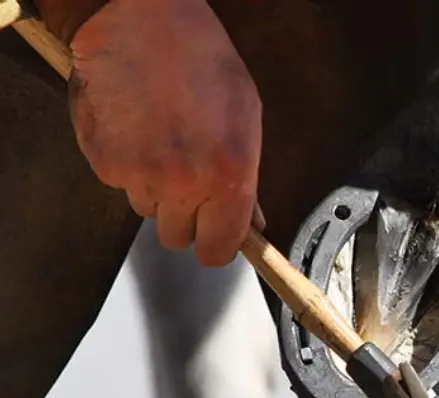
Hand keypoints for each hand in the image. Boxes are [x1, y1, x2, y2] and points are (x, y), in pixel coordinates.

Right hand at [68, 0, 262, 265]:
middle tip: (187, 178)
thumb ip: (247, 178)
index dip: (215, 244)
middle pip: (178, 236)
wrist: (138, 20)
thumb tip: (251, 223)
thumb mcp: (246, 116)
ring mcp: (139, 174)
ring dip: (154, 187)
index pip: (218, 249)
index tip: (214, 236)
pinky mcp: (104, 163)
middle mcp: (184, 182)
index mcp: (229, 175)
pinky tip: (136, 128)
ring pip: (147, 210)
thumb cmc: (200, 59)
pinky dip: (126, 164)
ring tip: (161, 139)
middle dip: (183, 215)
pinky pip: (119, 184)